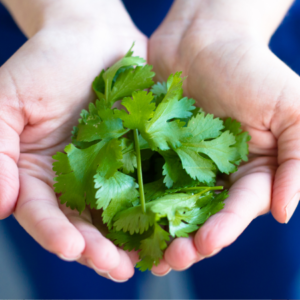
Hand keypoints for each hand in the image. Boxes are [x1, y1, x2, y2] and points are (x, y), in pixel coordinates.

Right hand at [0, 0, 145, 281]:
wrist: (93, 37)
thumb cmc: (47, 63)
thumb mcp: (8, 102)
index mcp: (39, 172)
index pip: (43, 212)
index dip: (55, 232)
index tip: (71, 248)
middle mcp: (74, 178)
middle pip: (84, 222)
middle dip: (98, 248)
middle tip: (115, 268)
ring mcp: (109, 170)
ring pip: (117, 214)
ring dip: (129, 240)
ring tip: (142, 260)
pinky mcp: (138, 157)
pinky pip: (147, 187)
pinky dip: (155, 208)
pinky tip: (166, 226)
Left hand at [149, 0, 298, 273]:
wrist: (203, 38)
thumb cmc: (251, 67)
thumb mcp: (291, 109)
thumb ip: (298, 159)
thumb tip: (283, 211)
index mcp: (248, 169)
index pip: (239, 207)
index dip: (225, 227)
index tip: (207, 244)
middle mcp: (214, 173)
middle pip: (201, 215)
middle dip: (188, 239)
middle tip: (171, 259)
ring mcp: (180, 164)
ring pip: (170, 205)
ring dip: (159, 230)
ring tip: (146, 254)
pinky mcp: (152, 151)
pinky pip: (142, 179)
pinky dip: (134, 200)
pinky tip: (122, 219)